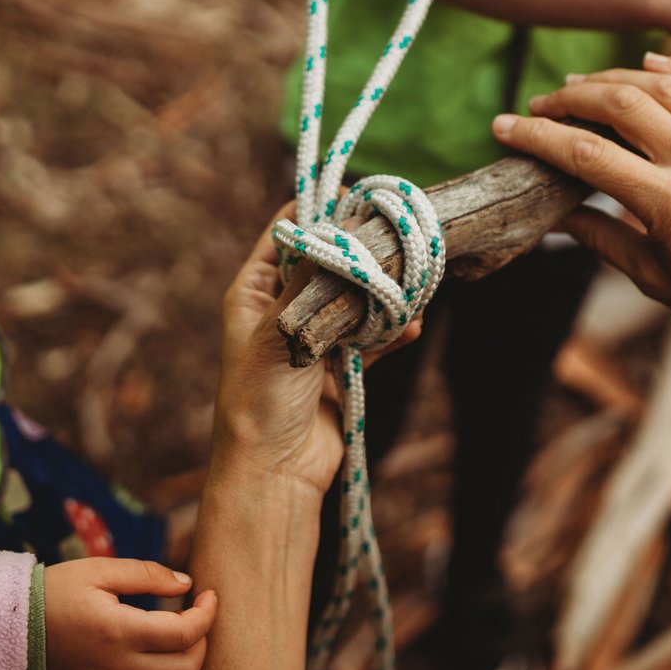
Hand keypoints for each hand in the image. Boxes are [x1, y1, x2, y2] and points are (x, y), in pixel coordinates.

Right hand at [45, 558, 216, 669]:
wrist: (9, 632)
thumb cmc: (53, 594)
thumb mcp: (98, 570)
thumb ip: (146, 574)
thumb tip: (186, 583)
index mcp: (120, 632)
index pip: (185, 633)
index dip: (207, 614)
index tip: (209, 594)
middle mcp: (119, 668)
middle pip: (186, 669)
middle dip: (203, 641)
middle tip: (197, 616)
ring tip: (184, 643)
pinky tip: (160, 662)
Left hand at [214, 213, 422, 498]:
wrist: (275, 471)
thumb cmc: (260, 399)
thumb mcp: (281, 331)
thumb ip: (313, 283)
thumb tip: (344, 232)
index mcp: (255, 291)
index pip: (288, 232)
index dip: (320, 212)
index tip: (360, 199)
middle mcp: (284, 307)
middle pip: (329, 263)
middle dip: (363, 252)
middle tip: (397, 236)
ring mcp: (315, 336)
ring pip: (356, 298)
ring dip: (382, 292)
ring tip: (412, 282)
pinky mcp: (341, 367)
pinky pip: (373, 338)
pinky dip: (393, 331)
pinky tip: (415, 324)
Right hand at [492, 57, 670, 371]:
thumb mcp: (658, 282)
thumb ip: (605, 240)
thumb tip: (558, 218)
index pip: (586, 155)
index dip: (537, 137)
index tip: (503, 128)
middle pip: (622, 105)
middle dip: (570, 98)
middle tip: (539, 104)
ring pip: (668, 87)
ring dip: (618, 78)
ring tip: (583, 87)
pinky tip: (652, 64)